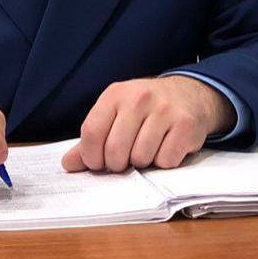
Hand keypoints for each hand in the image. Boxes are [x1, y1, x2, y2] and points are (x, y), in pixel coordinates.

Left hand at [61, 76, 234, 173]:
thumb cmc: (146, 109)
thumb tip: (68, 164)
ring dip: (143, 163)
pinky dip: (164, 162)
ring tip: (148, 149)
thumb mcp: (116, 114)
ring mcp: (163, 110)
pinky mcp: (184, 125)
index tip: (99, 163)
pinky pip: (165, 161)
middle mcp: (139, 98)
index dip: (91, 157)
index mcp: (115, 94)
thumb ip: (92, 139)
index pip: (91, 133)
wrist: (189, 94)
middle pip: (115, 151)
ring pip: (141, 158)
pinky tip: (166, 147)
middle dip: (118, 164)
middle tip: (126, 158)